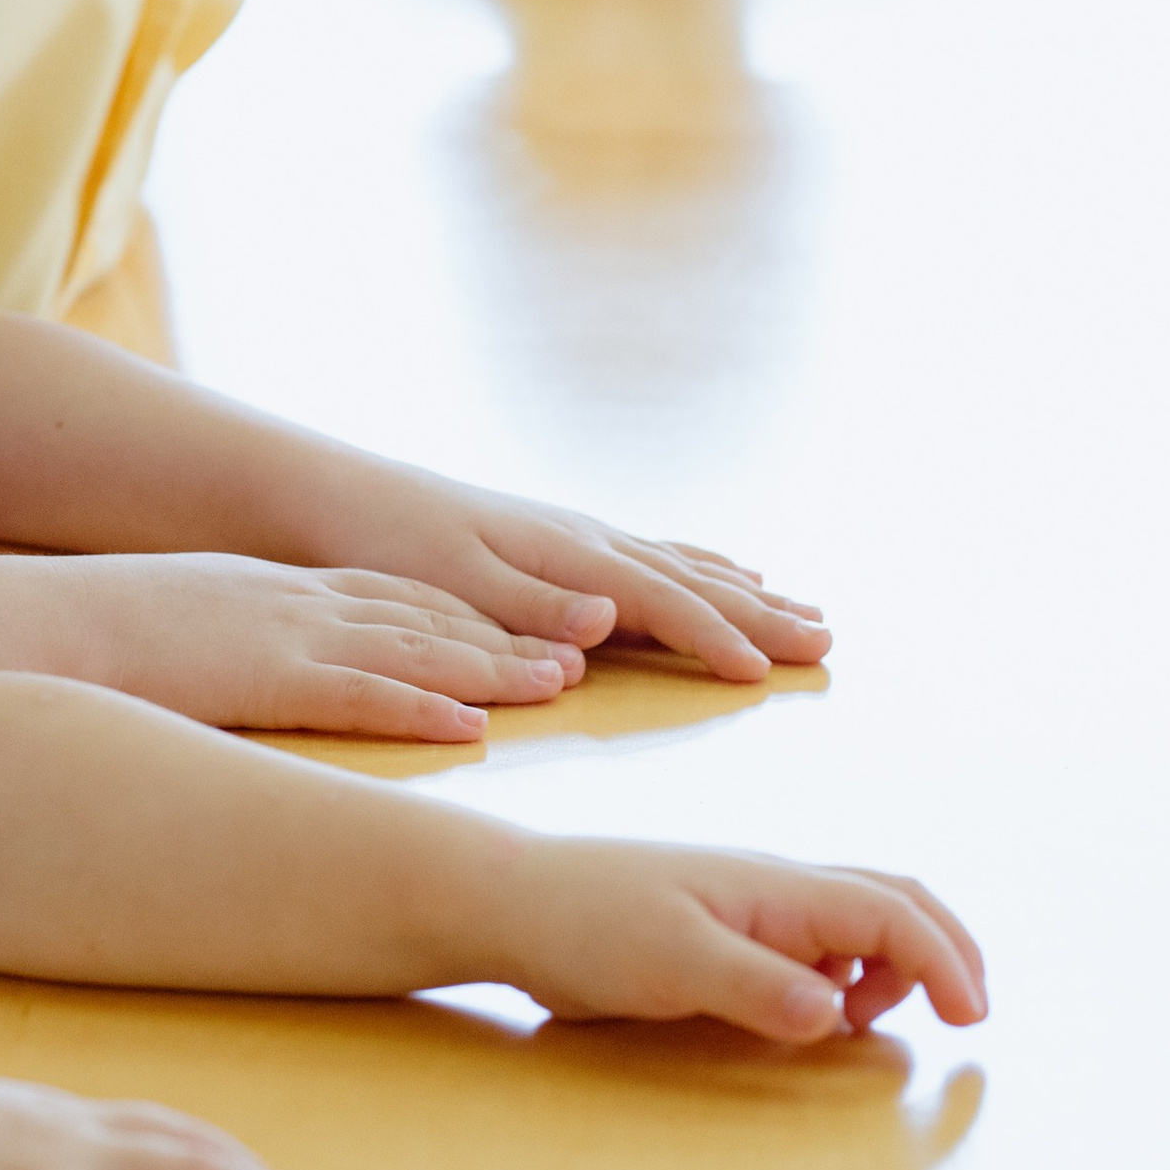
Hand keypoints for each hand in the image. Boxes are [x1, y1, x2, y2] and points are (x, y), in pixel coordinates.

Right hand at [29, 552, 605, 730]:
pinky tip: (471, 725)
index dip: (456, 616)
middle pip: (419, 614)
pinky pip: (357, 689)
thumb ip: (211, 652)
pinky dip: (421, 703)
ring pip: (410, 644)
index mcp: (265, 590)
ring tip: (561, 684)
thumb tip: (226, 683)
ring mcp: (277, 632)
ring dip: (491, 666)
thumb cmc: (77, 634)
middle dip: (500, 634)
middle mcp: (286, 601)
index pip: (381, 597)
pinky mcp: (258, 671)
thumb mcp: (166, 632)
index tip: (514, 632)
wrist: (21, 616)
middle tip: (575, 654)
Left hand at [400, 486, 828, 684]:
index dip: (717, 639)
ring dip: (747, 592)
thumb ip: (531, 608)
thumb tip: (611, 619)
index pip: (662, 602)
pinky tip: (730, 570)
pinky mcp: (564, 541)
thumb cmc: (389, 547)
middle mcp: (587, 541)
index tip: (769, 674)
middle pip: (693, 581)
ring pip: (685, 565)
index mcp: (568, 557)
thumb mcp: (450, 585)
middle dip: (761, 615)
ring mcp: (580, 537)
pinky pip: (658, 555)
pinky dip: (706, 567)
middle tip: (827, 643)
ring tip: (805, 609)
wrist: (342, 496)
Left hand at [481, 832, 986, 1043]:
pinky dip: (848, 974)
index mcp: (778, 888)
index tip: (969, 1022)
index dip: (944, 964)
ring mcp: (754, 907)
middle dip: (946, 949)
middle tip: (968, 1013)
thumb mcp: (672, 962)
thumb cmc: (587, 925)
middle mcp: (778, 889)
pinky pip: (816, 943)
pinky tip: (820, 1011)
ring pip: (858, 919)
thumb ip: (756, 987)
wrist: (514, 903)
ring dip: (897, 962)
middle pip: (894, 900)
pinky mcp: (729, 931)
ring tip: (877, 1020)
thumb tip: (836, 1016)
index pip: (892, 916)